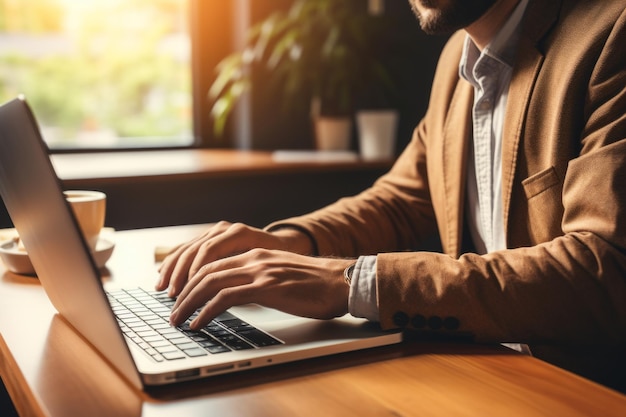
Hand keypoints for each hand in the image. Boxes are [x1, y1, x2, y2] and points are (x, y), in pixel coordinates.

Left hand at [169, 248, 353, 328]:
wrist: (341, 281)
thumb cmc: (316, 283)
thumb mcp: (281, 274)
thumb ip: (259, 278)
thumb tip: (239, 295)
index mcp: (255, 254)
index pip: (212, 263)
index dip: (191, 280)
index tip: (180, 297)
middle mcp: (253, 258)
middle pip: (205, 272)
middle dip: (183, 293)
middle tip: (172, 312)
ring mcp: (259, 271)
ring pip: (210, 283)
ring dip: (189, 303)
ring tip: (178, 320)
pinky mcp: (265, 287)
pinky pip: (225, 298)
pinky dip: (207, 311)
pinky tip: (199, 323)